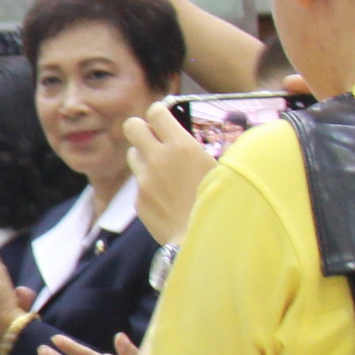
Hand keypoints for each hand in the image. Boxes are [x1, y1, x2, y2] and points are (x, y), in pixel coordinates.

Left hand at [123, 100, 214, 246]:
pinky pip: (139, 184)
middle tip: (154, 137)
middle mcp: (158, 159)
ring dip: (145, 157)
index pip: (155, 112)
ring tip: (165, 171)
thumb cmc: (222, 204)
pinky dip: (149, 186)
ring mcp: (144, 181)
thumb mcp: (220, 169)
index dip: (159, 113)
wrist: (205, 242)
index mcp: (182, 146)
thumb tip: (194, 138)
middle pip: (131, 126)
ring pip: (133, 155)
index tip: (164, 119)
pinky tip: (168, 199)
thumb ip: (199, 149)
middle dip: (142, 128)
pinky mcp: (138, 201)